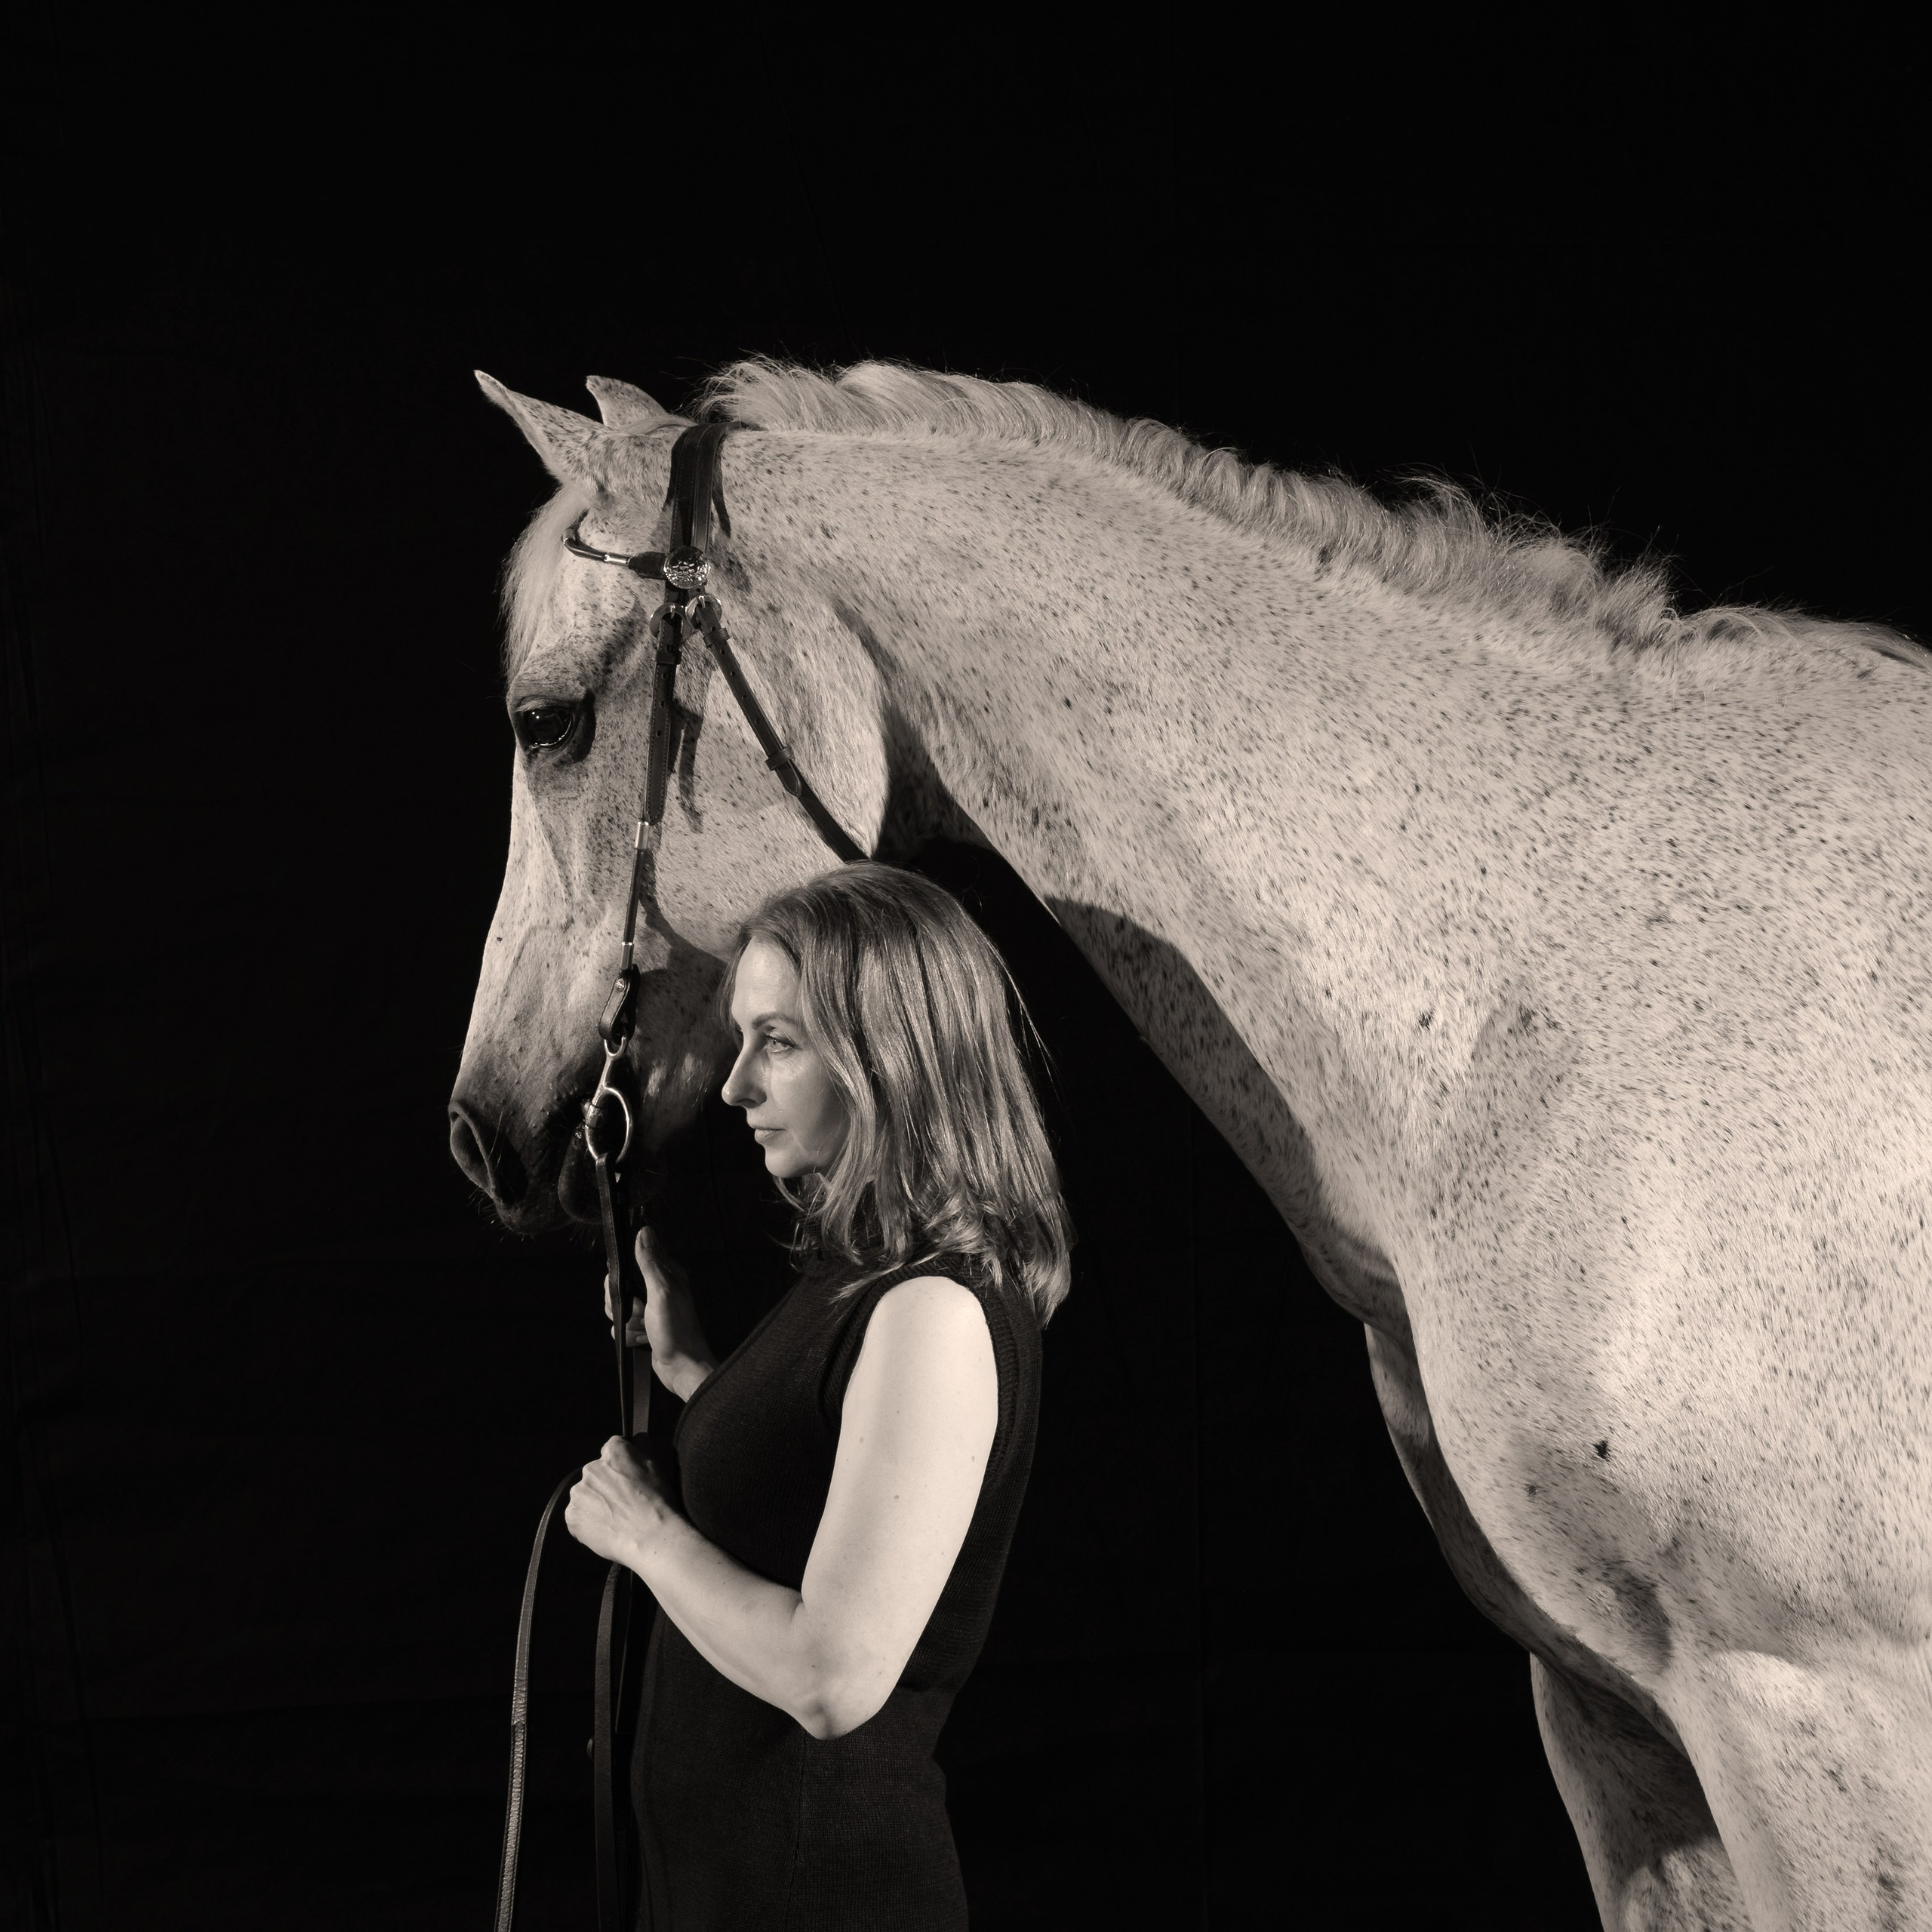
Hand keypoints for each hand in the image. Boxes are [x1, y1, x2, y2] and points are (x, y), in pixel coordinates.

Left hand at [565, 1436, 673, 1567]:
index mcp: (613, 1452)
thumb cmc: (656, 1502)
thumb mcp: (657, 1467)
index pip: (612, 1449)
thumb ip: (643, 1447)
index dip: (621, 1465)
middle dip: (606, 1485)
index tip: (627, 1479)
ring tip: (615, 1518)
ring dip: (595, 1503)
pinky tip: (606, 1528)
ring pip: (586, 1495)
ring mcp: (580, 1493)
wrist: (649, 1536)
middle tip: (623, 1502)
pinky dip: (588, 1522)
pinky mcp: (573, 1516)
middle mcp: (592, 1469)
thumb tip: (638, 1438)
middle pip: (596, 1473)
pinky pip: (577, 1516)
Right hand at [605, 1227, 716, 1400]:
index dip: (623, 1276)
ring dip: (627, 1322)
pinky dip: (629, 1335)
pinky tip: (644, 1339)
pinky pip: (620, 1327)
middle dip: (623, 1304)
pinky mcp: (643, 1326)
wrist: (681, 1367)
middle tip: (642, 1312)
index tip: (630, 1289)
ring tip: (645, 1327)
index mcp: (665, 1274)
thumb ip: (650, 1262)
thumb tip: (644, 1231)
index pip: (631, 1260)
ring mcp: (649, 1309)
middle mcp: (656, 1289)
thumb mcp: (662, 1291)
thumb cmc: (677, 1330)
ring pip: (617, 1308)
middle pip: (618, 1287)